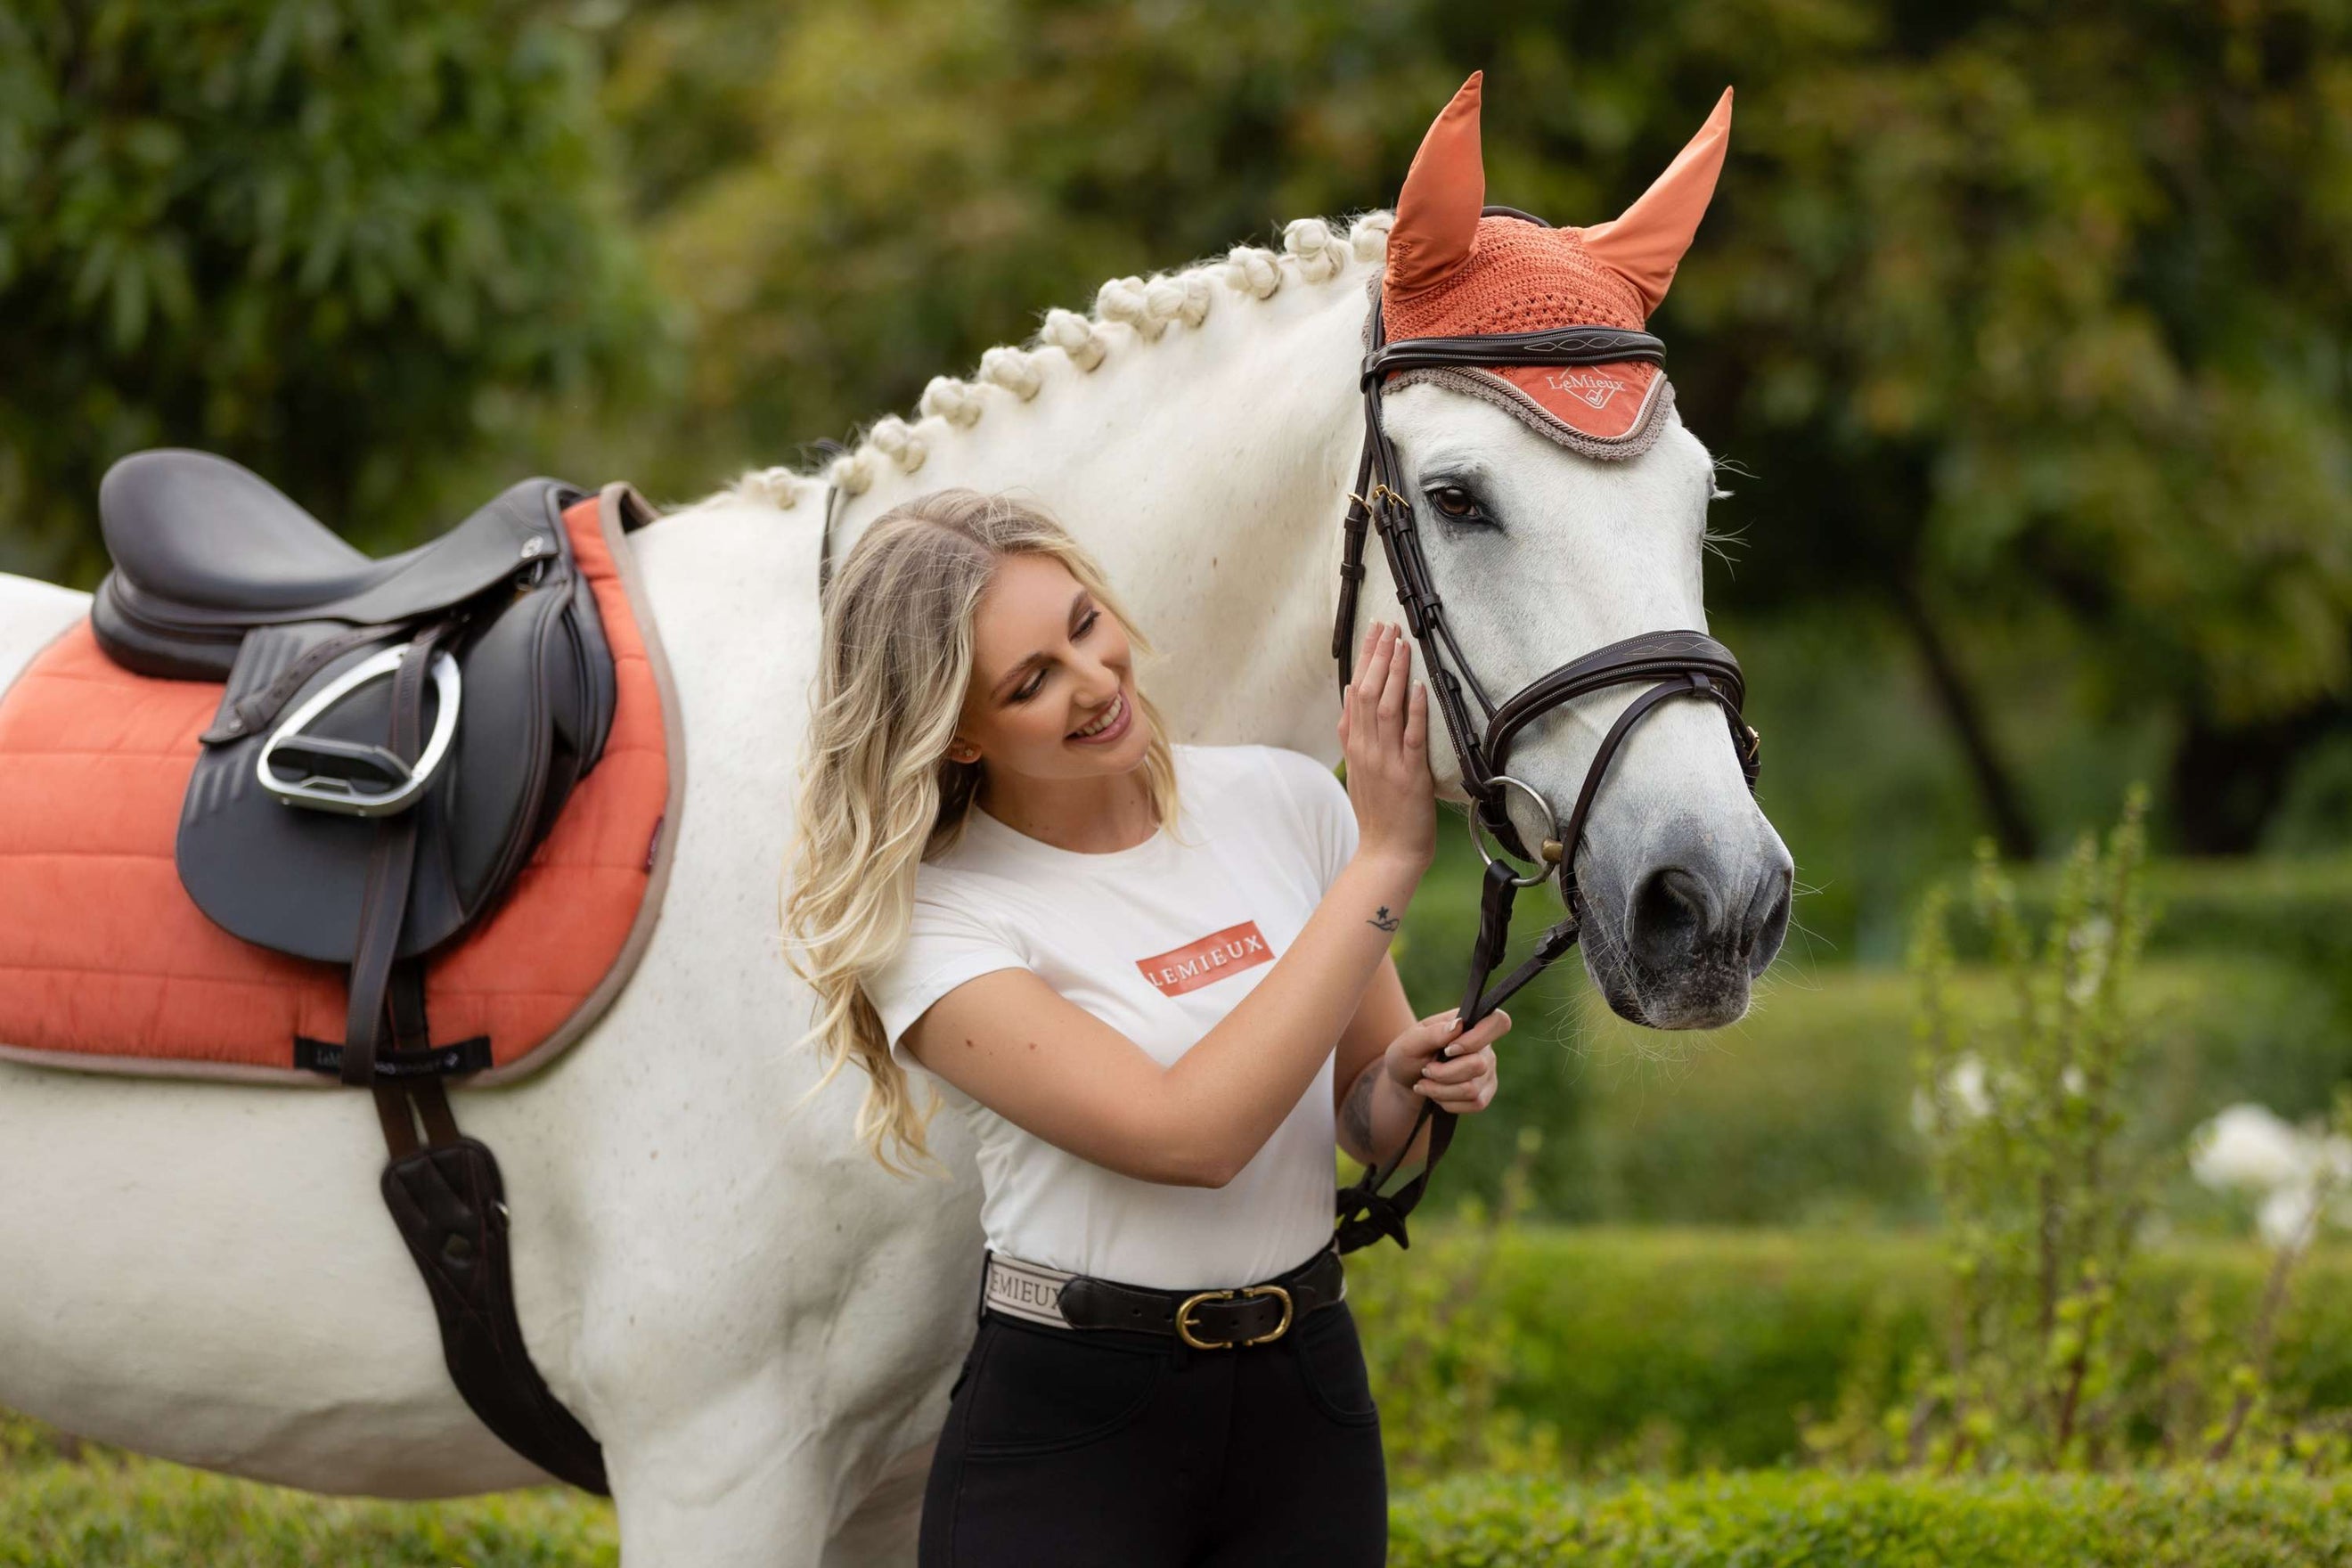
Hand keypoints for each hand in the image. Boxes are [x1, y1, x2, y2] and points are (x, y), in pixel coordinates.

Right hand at [1337, 620, 1433, 868]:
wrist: (1387, 853)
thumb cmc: (1379, 815)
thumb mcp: (1357, 770)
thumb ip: (1353, 734)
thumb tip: (1352, 696)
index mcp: (1355, 747)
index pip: (1356, 694)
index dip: (1364, 660)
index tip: (1373, 633)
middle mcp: (1367, 750)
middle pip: (1368, 694)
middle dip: (1378, 657)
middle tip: (1387, 626)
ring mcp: (1387, 762)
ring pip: (1386, 709)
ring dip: (1394, 674)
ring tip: (1401, 645)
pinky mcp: (1409, 775)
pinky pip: (1411, 737)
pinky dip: (1414, 710)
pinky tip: (1418, 687)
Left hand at [1382, 1006, 1508, 1114]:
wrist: (1405, 1082)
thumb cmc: (1407, 1056)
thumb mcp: (1409, 1042)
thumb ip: (1433, 1033)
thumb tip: (1458, 1025)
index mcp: (1469, 1025)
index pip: (1498, 1022)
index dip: (1476, 1039)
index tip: (1449, 1049)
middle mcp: (1485, 1047)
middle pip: (1478, 1065)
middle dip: (1443, 1074)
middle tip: (1426, 1070)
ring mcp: (1488, 1071)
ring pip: (1472, 1089)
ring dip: (1441, 1090)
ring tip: (1425, 1084)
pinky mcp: (1484, 1093)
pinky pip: (1475, 1103)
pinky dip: (1449, 1103)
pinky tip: (1437, 1095)